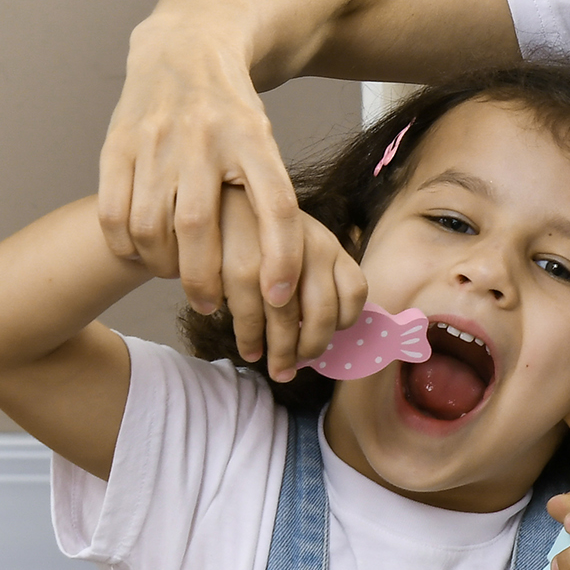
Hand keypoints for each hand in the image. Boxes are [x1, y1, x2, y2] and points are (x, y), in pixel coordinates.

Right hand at [98, 17, 305, 315]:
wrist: (184, 49)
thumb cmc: (232, 114)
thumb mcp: (265, 144)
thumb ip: (269, 198)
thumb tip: (283, 274)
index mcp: (253, 138)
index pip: (277, 206)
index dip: (282, 257)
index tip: (279, 297)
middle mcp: (203, 138)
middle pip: (201, 226)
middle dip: (205, 279)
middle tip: (212, 305)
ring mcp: (155, 139)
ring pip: (151, 225)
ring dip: (163, 266)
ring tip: (178, 277)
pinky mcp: (116, 143)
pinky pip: (113, 212)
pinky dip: (125, 245)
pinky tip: (141, 254)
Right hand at [216, 188, 366, 380]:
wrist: (214, 201)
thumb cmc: (261, 233)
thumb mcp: (298, 245)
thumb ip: (316, 278)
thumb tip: (325, 330)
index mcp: (330, 244)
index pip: (355, 292)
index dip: (344, 322)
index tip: (328, 337)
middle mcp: (312, 247)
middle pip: (323, 313)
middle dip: (311, 348)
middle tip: (299, 364)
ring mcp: (277, 257)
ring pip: (287, 320)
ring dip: (281, 352)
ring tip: (277, 368)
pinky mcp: (240, 267)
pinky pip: (251, 316)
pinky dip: (250, 340)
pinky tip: (250, 350)